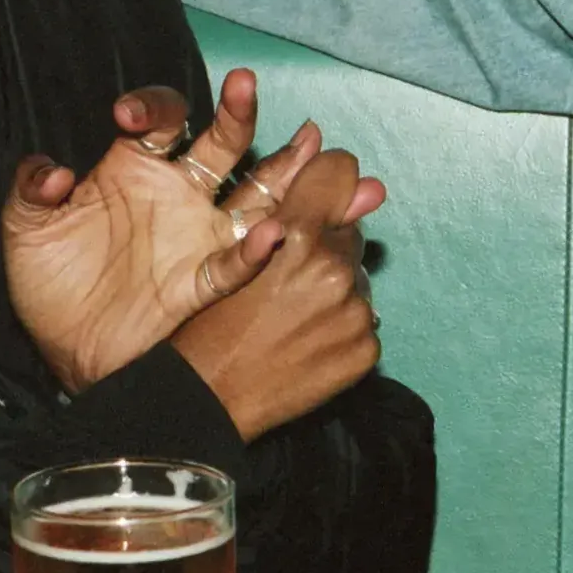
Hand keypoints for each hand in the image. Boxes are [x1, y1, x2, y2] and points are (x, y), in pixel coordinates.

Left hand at [2, 70, 302, 391]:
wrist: (65, 352)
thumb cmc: (48, 284)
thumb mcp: (25, 230)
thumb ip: (30, 191)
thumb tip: (54, 172)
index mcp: (136, 167)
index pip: (161, 120)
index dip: (151, 108)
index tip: (126, 117)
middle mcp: (179, 193)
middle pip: (222, 143)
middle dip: (236, 113)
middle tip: (243, 84)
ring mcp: (198, 236)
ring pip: (253, 194)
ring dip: (282, 170)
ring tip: (309, 142)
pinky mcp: (203, 282)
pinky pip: (236, 263)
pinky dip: (256, 250)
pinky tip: (275, 232)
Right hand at [169, 133, 386, 441]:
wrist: (207, 400)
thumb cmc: (207, 325)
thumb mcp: (232, 257)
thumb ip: (292, 215)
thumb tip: (363, 183)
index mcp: (298, 238)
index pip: (340, 173)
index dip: (328, 179)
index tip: (319, 193)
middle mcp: (336, 271)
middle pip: (348, 232)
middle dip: (325, 246)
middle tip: (287, 278)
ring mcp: (355, 314)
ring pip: (356, 278)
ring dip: (334, 288)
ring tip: (293, 316)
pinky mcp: (365, 351)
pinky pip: (363, 321)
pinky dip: (341, 326)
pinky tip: (307, 341)